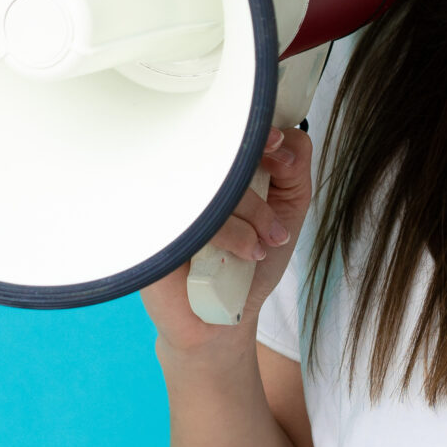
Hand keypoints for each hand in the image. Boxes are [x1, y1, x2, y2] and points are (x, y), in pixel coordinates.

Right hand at [140, 127, 314, 357]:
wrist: (220, 320)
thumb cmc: (249, 264)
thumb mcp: (286, 212)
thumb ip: (293, 172)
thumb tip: (287, 140)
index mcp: (213, 167)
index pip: (230, 126)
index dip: (258, 132)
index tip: (278, 150)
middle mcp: (185, 178)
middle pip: (224, 155)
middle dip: (262, 192)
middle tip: (275, 228)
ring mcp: (166, 202)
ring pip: (214, 184)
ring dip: (252, 218)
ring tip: (259, 249)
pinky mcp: (153, 230)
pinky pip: (195, 214)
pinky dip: (229, 235)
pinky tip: (240, 257)